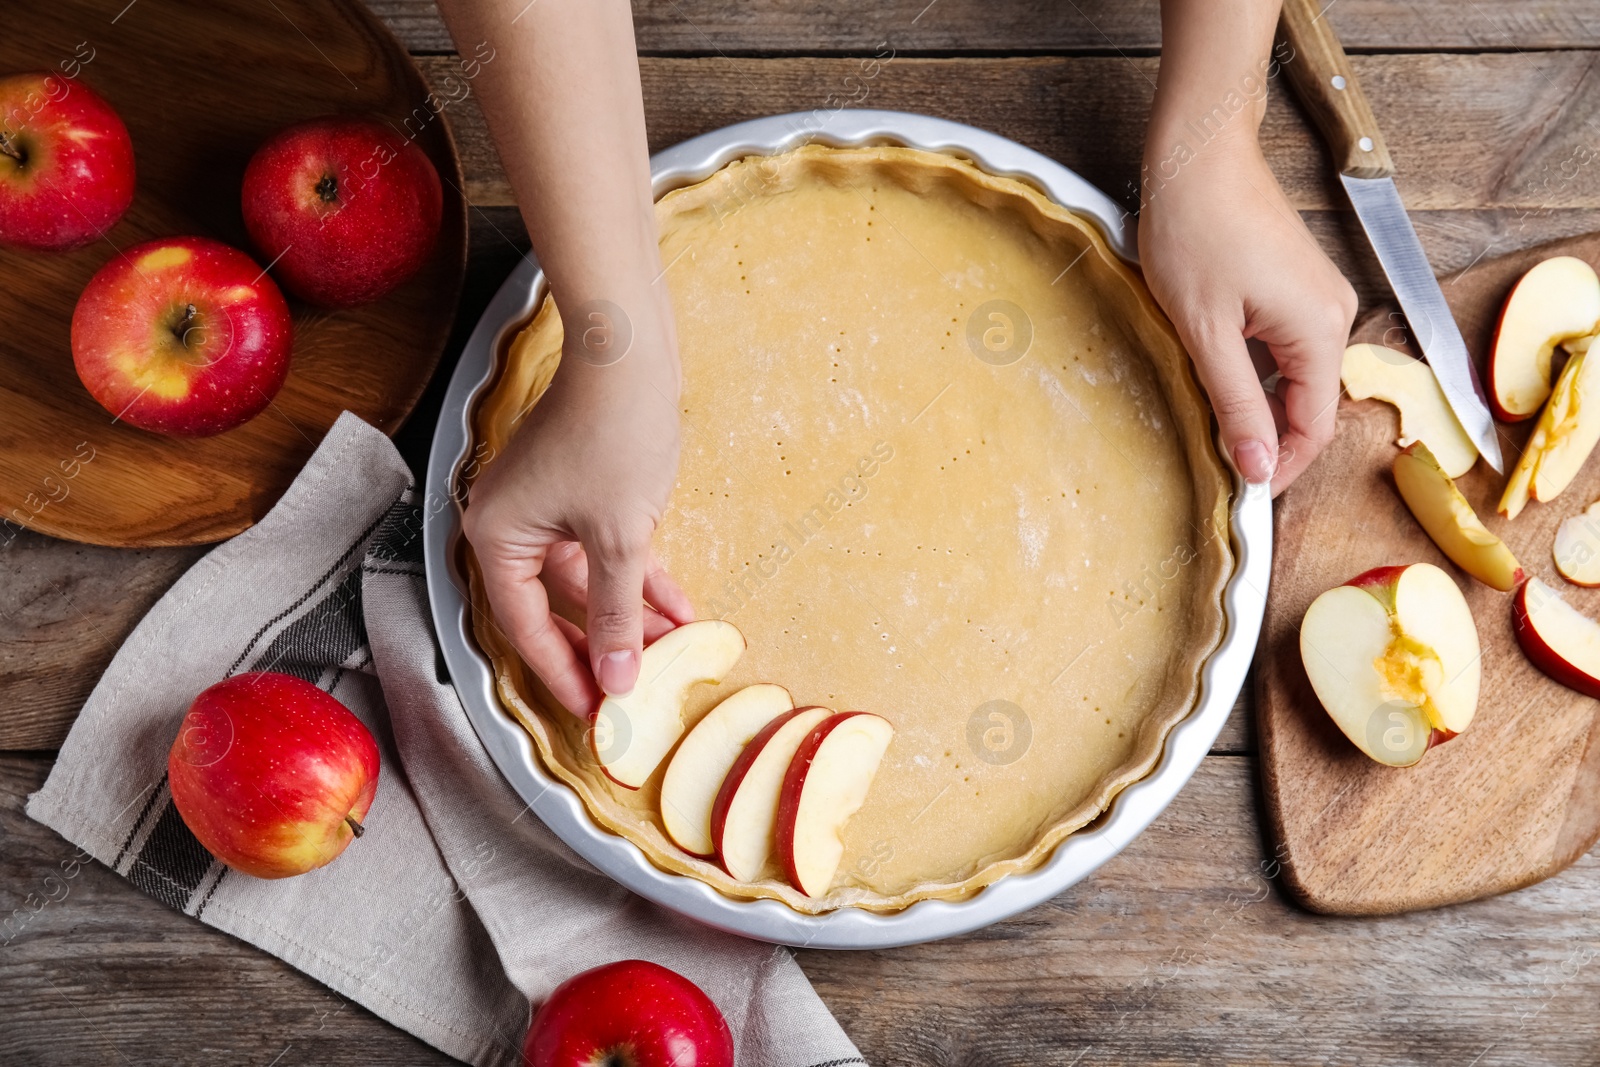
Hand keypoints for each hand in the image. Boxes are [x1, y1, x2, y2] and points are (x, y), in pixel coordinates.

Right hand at [463, 297, 694, 717]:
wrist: (629, 349)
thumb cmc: (613, 433)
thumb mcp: (620, 537)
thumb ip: (616, 612)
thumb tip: (616, 679)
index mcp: (496, 538)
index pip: (526, 628)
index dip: (564, 674)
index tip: (598, 713)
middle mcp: (509, 523)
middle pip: (555, 608)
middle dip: (604, 645)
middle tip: (637, 692)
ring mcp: (543, 505)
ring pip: (587, 579)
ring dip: (630, 611)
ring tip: (674, 649)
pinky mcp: (578, 488)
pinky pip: (603, 548)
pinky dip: (637, 574)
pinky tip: (678, 606)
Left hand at [1139, 135, 1357, 495]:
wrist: (1198, 153)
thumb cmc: (1196, 230)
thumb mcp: (1206, 332)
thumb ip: (1236, 403)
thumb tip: (1258, 467)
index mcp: (1320, 330)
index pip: (1313, 428)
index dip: (1279, 468)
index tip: (1241, 496)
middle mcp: (1335, 314)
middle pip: (1307, 405)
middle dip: (1266, 439)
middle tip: (1216, 465)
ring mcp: (1318, 298)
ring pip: (1293, 377)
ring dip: (1256, 405)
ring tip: (1209, 422)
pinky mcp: (1297, 286)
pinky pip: (1284, 348)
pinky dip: (1255, 372)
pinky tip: (1216, 376)